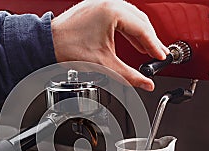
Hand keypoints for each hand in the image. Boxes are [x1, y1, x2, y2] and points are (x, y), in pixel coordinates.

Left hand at [51, 0, 168, 90]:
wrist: (47, 43)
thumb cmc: (68, 47)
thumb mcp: (103, 65)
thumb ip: (129, 76)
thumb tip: (146, 83)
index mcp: (112, 11)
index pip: (143, 29)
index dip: (155, 45)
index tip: (161, 57)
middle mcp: (109, 2)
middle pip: (140, 21)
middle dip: (150, 39)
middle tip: (158, 54)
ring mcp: (102, 2)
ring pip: (131, 17)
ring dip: (140, 34)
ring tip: (147, 49)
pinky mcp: (96, 7)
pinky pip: (119, 16)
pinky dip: (127, 29)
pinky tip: (131, 40)